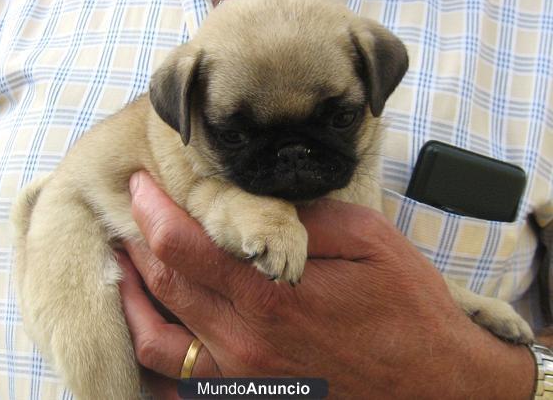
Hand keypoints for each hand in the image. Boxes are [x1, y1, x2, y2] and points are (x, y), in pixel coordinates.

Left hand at [119, 171, 533, 398]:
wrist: (436, 386)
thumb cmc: (408, 311)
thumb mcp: (369, 241)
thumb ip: (304, 221)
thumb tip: (255, 205)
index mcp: (270, 297)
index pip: (182, 246)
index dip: (151, 209)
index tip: (140, 184)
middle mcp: (244, 343)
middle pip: (163, 286)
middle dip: (137, 241)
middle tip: (130, 213)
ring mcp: (242, 379)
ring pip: (155, 341)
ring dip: (132, 298)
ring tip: (126, 265)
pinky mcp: (250, 399)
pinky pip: (180, 384)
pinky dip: (153, 354)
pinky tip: (149, 329)